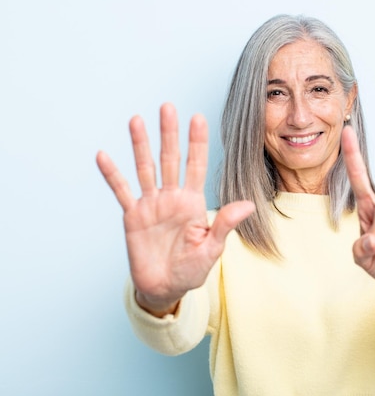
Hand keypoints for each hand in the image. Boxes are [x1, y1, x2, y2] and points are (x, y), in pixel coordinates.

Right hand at [96, 103, 254, 315]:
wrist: (165, 288)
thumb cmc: (191, 270)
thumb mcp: (211, 249)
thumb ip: (225, 224)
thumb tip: (249, 205)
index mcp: (193, 202)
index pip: (196, 165)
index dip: (197, 142)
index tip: (198, 117)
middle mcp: (172, 197)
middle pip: (170, 159)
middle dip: (169, 133)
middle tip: (167, 107)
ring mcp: (151, 204)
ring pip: (145, 168)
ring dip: (140, 144)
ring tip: (136, 119)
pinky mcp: (132, 216)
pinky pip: (121, 191)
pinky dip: (112, 174)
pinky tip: (104, 156)